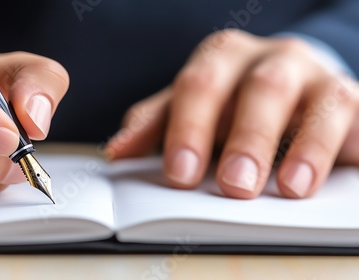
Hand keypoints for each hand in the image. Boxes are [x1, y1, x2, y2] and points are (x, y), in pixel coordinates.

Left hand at [107, 29, 358, 198]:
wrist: (303, 92)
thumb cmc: (239, 104)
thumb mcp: (197, 111)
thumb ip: (159, 124)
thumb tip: (117, 151)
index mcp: (222, 59)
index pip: (198, 85)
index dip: (187, 128)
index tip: (179, 173)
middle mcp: (267, 60)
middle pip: (253, 89)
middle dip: (242, 137)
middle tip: (231, 186)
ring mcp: (310, 75)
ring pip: (308, 100)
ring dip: (295, 146)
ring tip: (282, 189)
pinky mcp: (346, 97)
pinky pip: (341, 113)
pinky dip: (324, 149)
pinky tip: (307, 181)